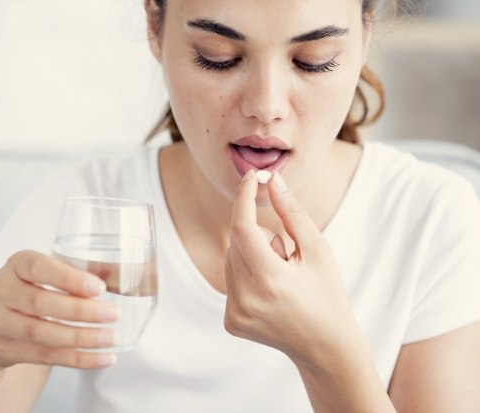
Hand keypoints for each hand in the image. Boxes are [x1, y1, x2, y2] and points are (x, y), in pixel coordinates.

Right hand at [0, 251, 118, 369]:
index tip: (100, 287)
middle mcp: (2, 292)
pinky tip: (103, 358)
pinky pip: (45, 357)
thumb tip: (118, 275)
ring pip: (42, 334)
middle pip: (41, 303)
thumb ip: (74, 272)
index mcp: (16, 264)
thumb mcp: (41, 273)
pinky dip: (78, 359)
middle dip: (81, 311)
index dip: (69, 278)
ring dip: (82, 338)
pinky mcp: (5, 350)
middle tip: (114, 313)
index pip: (39, 268)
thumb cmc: (26, 290)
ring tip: (111, 337)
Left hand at [224, 171, 360, 366]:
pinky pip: (230, 281)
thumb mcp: (318, 250)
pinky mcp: (230, 322)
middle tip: (286, 255)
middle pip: (236, 242)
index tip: (252, 177)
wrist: (325, 347)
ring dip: (251, 255)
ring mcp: (235, 314)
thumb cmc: (327, 294)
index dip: (244, 197)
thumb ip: (293, 213)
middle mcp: (246, 299)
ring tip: (280, 277)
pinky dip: (246, 275)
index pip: (242, 227)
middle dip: (257, 234)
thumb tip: (272, 181)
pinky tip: (271, 292)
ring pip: (230, 259)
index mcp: (270, 280)